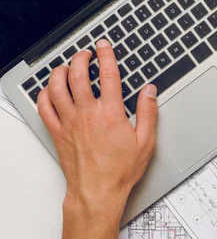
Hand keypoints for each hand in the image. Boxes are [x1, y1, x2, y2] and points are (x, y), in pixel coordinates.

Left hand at [37, 39, 157, 238]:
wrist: (98, 192)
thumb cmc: (120, 170)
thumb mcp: (146, 142)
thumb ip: (149, 113)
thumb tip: (149, 91)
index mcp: (110, 113)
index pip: (107, 74)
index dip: (106, 55)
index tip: (104, 46)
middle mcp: (87, 114)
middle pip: (77, 75)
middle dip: (80, 58)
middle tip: (85, 53)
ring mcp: (69, 123)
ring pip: (56, 87)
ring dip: (60, 71)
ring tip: (66, 66)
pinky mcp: (58, 133)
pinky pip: (44, 107)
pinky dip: (44, 94)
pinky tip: (50, 90)